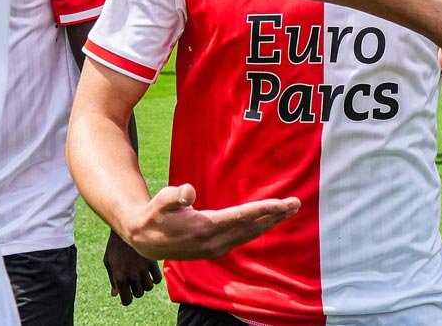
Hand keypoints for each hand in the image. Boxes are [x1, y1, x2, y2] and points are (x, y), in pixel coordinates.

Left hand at [101, 231, 161, 304]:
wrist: (126, 229)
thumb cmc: (114, 247)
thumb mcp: (109, 263)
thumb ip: (113, 279)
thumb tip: (115, 294)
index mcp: (119, 277)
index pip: (127, 300)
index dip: (127, 299)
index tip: (127, 295)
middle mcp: (132, 275)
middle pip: (139, 294)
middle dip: (136, 290)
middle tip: (134, 282)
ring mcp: (143, 269)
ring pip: (149, 287)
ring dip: (145, 284)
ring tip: (142, 276)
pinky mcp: (152, 262)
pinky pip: (157, 279)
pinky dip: (155, 278)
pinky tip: (150, 272)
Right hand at [120, 183, 297, 260]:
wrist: (145, 241)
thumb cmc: (154, 214)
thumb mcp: (160, 201)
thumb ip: (174, 195)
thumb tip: (189, 191)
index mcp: (204, 228)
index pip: (240, 217)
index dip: (262, 209)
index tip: (281, 203)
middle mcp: (214, 241)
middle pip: (251, 227)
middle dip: (275, 216)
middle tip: (296, 203)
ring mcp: (216, 248)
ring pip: (250, 235)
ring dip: (270, 223)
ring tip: (288, 211)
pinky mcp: (215, 250)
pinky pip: (243, 239)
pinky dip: (258, 229)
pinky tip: (268, 222)